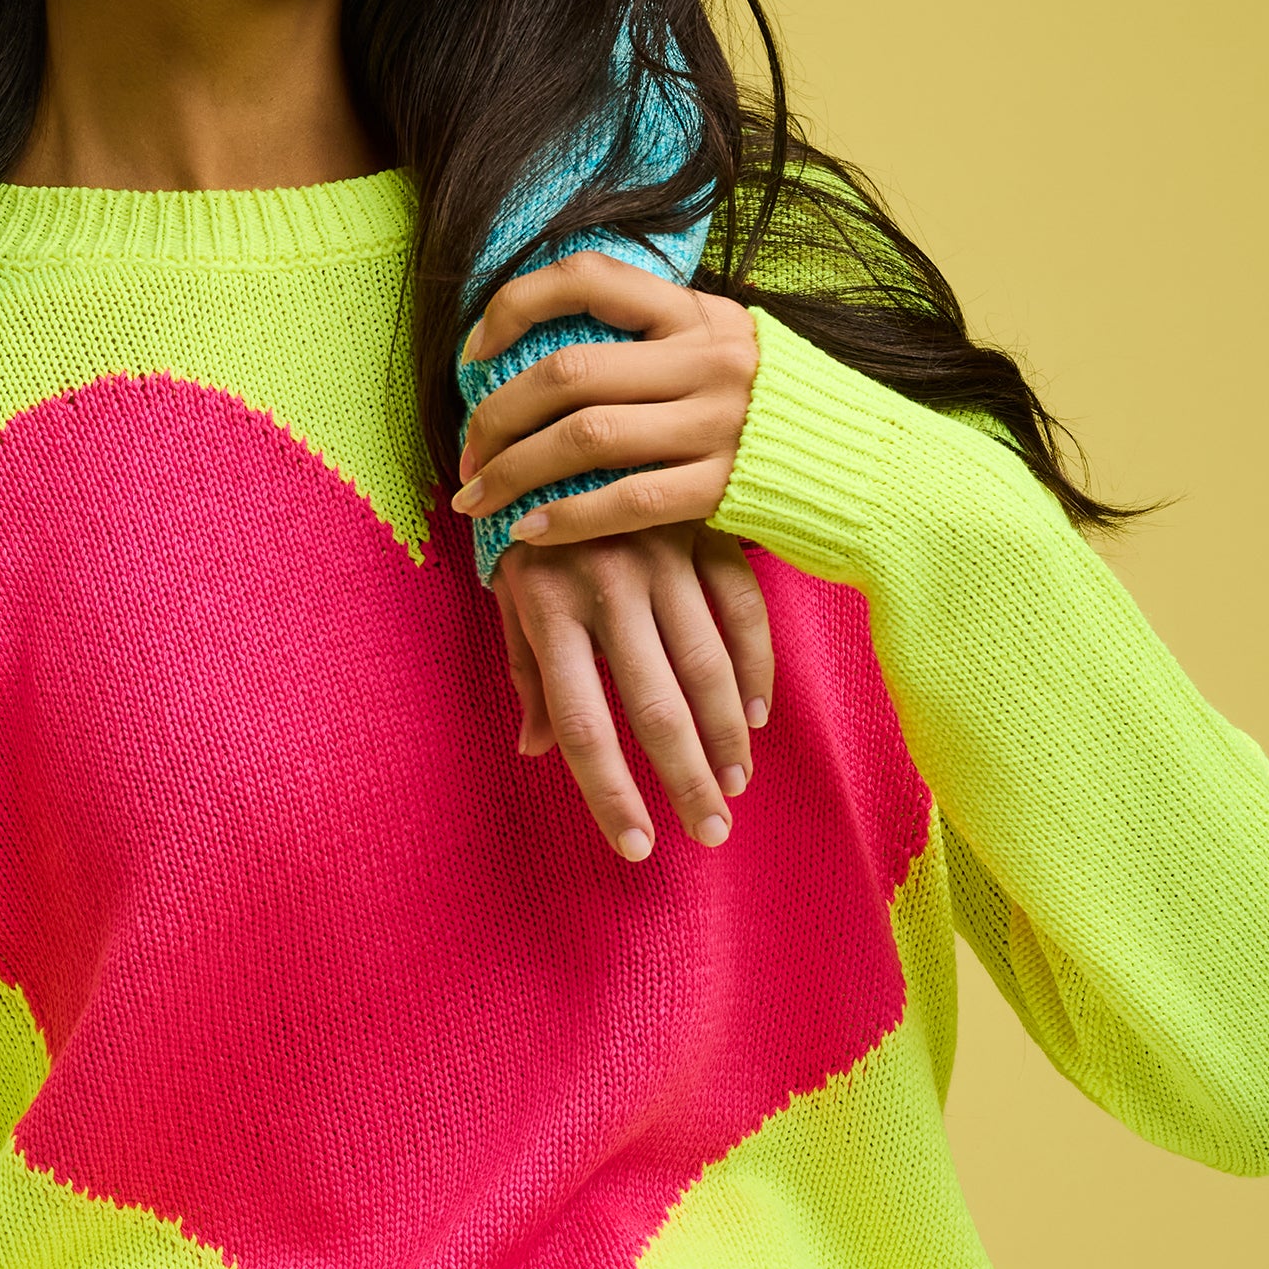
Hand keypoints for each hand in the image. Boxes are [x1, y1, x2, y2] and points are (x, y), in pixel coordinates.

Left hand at [450, 252, 759, 545]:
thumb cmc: (774, 413)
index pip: (588, 276)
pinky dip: (567, 519)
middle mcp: (708, 357)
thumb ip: (653, 342)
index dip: (514, 305)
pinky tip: (529, 532)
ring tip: (475, 498)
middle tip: (464, 452)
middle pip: (568, 371)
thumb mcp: (723, 349)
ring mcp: (719, 421)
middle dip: (496, 414)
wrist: (875, 471)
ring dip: (513, 471)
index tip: (473, 353)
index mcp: (698, 311)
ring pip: (585, 437)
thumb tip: (542, 352)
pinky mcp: (727, 486)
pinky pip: (626, 500)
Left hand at [493, 525, 774, 860]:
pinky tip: (758, 717)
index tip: (638, 847)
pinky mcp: (702, 534)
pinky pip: (742, 611)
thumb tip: (536, 750)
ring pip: (707, 665)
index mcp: (548, 607)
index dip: (610, 792)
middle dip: (687, 780)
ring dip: (727, 736)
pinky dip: (755, 668)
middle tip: (710, 833)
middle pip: (655, 706)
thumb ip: (527, 669)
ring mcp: (661, 557)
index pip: (582, 724)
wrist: (558, 421)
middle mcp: (608, 586)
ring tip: (735, 784)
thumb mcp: (509, 590)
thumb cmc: (524, 523)